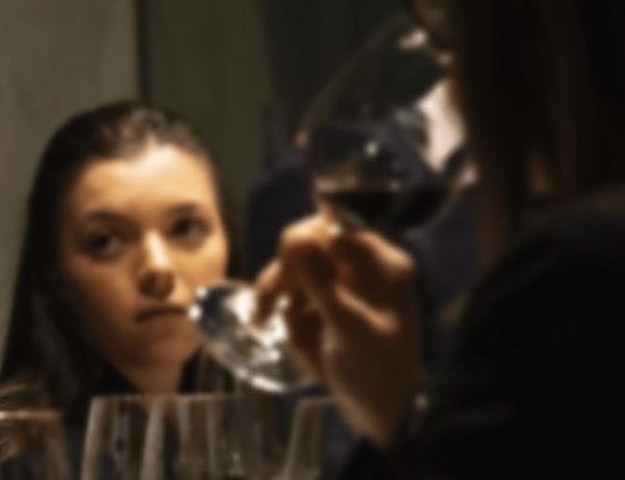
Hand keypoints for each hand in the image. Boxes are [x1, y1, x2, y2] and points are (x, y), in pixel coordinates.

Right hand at [255, 214, 422, 446]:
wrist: (384, 421)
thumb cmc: (375, 373)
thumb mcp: (347, 327)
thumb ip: (320, 281)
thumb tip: (294, 236)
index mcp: (382, 265)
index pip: (333, 226)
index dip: (303, 241)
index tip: (284, 263)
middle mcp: (363, 271)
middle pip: (307, 250)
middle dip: (286, 282)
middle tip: (264, 308)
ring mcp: (345, 292)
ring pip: (297, 278)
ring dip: (287, 311)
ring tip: (292, 343)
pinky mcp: (330, 313)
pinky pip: (299, 307)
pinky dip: (298, 331)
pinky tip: (313, 358)